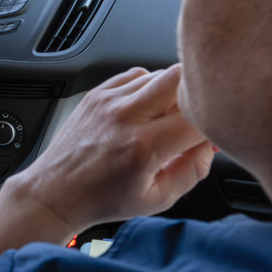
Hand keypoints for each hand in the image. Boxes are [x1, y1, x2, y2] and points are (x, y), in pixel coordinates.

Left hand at [17, 64, 213, 232]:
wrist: (57, 191)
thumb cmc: (102, 199)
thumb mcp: (159, 198)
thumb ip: (194, 170)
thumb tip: (211, 143)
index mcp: (143, 146)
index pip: (197, 117)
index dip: (214, 123)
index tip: (214, 133)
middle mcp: (124, 116)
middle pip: (180, 77)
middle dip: (198, 95)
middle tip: (196, 116)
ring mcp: (108, 101)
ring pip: (159, 73)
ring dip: (173, 91)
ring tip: (167, 118)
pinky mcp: (97, 94)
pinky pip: (135, 75)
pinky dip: (148, 86)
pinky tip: (146, 109)